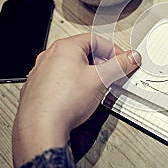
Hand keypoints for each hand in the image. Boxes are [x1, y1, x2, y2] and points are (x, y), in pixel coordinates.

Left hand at [12, 33, 140, 167]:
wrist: (40, 127)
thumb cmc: (63, 102)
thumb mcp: (100, 80)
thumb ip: (119, 66)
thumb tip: (131, 58)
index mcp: (65, 48)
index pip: (96, 40)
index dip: (113, 50)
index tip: (122, 60)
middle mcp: (49, 56)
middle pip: (82, 52)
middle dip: (100, 63)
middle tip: (111, 74)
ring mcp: (40, 72)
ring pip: (70, 66)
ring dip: (85, 74)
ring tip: (95, 87)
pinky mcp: (37, 88)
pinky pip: (58, 80)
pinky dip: (71, 84)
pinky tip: (77, 97)